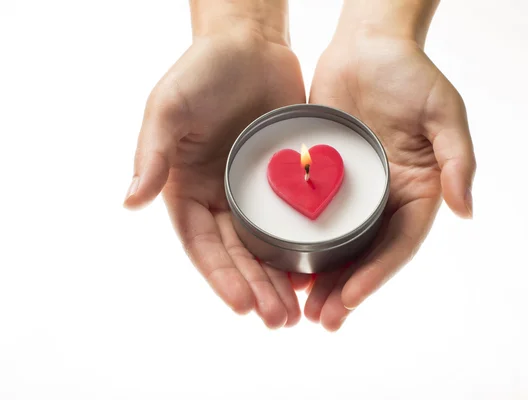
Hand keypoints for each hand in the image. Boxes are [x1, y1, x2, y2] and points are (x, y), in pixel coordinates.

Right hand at [124, 27, 310, 327]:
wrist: (251, 42)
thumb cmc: (203, 69)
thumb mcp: (169, 107)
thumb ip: (152, 153)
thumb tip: (130, 201)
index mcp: (188, 188)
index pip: (201, 245)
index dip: (219, 277)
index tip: (241, 306)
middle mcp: (219, 197)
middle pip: (236, 255)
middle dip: (254, 290)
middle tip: (277, 320)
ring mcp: (253, 192)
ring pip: (265, 247)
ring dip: (278, 280)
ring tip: (296, 312)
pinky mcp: (283, 181)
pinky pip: (292, 221)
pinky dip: (301, 248)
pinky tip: (316, 272)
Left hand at [306, 31, 475, 329]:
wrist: (366, 46)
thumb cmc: (409, 73)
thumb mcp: (442, 111)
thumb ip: (456, 159)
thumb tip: (465, 209)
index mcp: (417, 191)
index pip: (399, 244)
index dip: (377, 274)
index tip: (350, 298)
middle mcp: (385, 199)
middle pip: (365, 255)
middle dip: (345, 290)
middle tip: (321, 320)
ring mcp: (353, 193)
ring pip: (337, 246)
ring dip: (321, 279)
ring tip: (300, 309)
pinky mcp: (324, 180)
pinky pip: (312, 219)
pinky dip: (299, 245)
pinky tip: (281, 267)